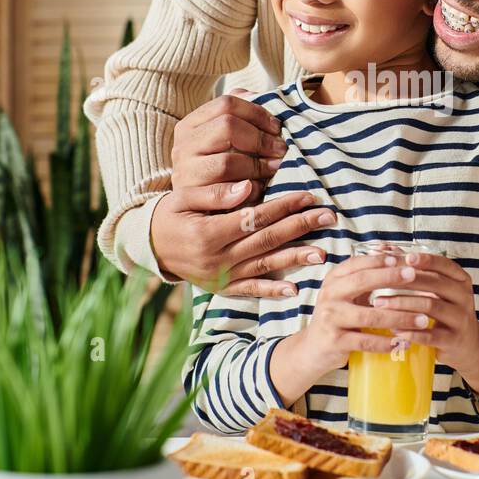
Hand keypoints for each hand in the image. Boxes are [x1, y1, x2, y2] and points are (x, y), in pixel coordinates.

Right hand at [150, 186, 336, 294]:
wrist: (149, 247)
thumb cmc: (169, 215)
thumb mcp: (183, 197)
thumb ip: (215, 195)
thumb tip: (247, 187)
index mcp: (208, 233)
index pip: (255, 217)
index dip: (284, 206)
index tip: (309, 196)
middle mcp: (217, 258)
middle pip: (266, 241)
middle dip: (300, 227)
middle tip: (329, 217)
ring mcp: (220, 277)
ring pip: (264, 266)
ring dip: (295, 259)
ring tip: (323, 253)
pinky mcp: (221, 289)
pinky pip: (250, 290)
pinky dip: (271, 291)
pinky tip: (294, 290)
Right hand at [170, 89, 286, 196]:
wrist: (191, 208)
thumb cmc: (216, 166)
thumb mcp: (222, 138)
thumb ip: (238, 114)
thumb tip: (257, 95)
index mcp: (191, 123)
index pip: (226, 103)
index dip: (257, 112)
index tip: (277, 126)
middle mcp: (183, 145)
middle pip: (227, 127)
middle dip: (260, 138)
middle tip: (281, 149)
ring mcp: (185, 171)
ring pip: (226, 162)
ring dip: (257, 165)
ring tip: (273, 168)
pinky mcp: (192, 198)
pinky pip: (224, 191)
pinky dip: (247, 189)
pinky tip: (259, 188)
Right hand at [269, 252, 478, 400]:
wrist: (313, 348)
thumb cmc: (339, 316)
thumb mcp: (348, 293)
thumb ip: (367, 275)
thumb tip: (395, 250)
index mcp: (334, 280)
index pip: (358, 263)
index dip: (381, 260)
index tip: (406, 259)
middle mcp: (330, 295)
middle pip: (362, 281)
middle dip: (390, 277)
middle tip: (414, 276)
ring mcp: (330, 318)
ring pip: (370, 315)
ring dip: (399, 317)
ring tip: (422, 319)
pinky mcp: (335, 341)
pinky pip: (365, 341)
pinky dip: (387, 342)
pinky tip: (404, 342)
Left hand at [367, 250, 478, 400]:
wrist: (468, 345)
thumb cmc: (446, 311)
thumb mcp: (438, 290)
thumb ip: (417, 271)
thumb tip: (387, 249)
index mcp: (461, 280)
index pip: (444, 265)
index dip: (426, 260)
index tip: (407, 257)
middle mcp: (464, 297)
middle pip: (434, 283)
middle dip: (405, 281)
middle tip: (379, 282)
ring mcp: (461, 319)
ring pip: (430, 306)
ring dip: (402, 304)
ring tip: (380, 304)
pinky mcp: (454, 340)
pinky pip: (430, 335)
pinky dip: (410, 332)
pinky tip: (394, 330)